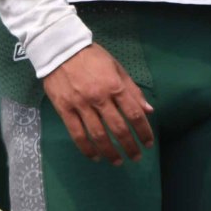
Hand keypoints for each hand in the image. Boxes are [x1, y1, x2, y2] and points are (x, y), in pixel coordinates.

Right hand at [42, 44, 154, 162]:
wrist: (60, 49)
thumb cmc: (92, 57)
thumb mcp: (117, 68)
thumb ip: (132, 90)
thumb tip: (149, 110)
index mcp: (115, 86)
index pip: (134, 114)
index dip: (143, 131)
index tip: (148, 143)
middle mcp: (99, 98)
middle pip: (118, 128)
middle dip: (130, 146)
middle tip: (136, 157)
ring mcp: (81, 105)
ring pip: (98, 135)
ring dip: (110, 152)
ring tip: (117, 161)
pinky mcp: (64, 109)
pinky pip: (77, 134)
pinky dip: (87, 149)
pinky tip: (95, 156)